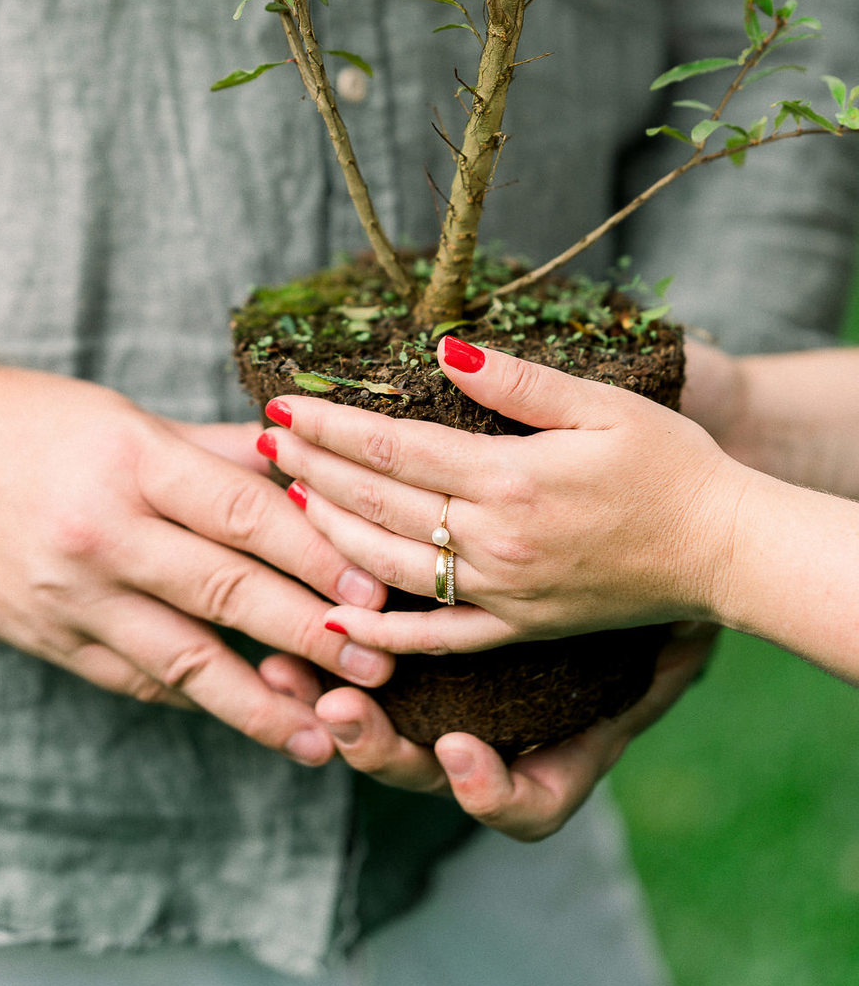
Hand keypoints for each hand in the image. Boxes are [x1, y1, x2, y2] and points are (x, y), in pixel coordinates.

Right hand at [0, 360, 392, 764]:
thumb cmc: (27, 423)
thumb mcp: (124, 418)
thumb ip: (214, 451)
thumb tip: (307, 468)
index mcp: (131, 462)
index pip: (243, 514)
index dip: (316, 555)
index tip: (376, 588)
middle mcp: (102, 534)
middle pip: (226, 592)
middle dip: (312, 634)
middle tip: (380, 666)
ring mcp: (69, 596)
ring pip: (183, 660)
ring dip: (261, 703)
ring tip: (324, 734)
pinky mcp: (46, 640)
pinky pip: (134, 677)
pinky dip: (193, 697)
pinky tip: (245, 714)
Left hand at [258, 338, 747, 651]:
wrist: (725, 550)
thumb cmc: (671, 465)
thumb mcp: (601, 403)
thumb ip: (516, 381)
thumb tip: (441, 347)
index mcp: (511, 478)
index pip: (393, 447)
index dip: (330, 425)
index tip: (281, 405)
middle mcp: (496, 541)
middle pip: (378, 503)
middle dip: (312, 469)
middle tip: (261, 442)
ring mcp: (503, 593)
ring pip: (390, 566)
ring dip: (328, 530)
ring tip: (283, 498)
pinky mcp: (517, 629)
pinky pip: (435, 638)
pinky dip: (378, 632)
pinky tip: (332, 620)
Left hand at [259, 625, 716, 839]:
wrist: (630, 559)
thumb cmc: (649, 614)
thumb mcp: (670, 634)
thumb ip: (667, 657)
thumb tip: (680, 647)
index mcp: (566, 743)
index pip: (530, 804)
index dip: (490, 794)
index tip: (461, 750)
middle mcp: (503, 738)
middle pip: (428, 772)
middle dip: (379, 749)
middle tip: (342, 712)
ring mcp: (453, 708)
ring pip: (381, 732)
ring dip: (328, 713)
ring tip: (285, 676)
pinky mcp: (407, 664)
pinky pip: (356, 681)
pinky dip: (313, 675)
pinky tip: (270, 654)